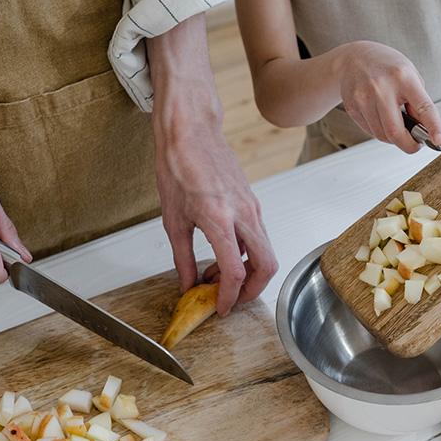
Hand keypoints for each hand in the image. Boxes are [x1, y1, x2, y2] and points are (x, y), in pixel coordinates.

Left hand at [153, 109, 277, 315]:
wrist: (191, 132)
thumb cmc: (179, 166)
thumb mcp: (173, 220)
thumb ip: (182, 258)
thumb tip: (188, 285)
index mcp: (220, 220)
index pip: (234, 272)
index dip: (229, 297)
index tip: (221, 308)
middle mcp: (244, 215)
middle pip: (266, 266)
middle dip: (253, 290)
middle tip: (232, 300)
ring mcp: (253, 208)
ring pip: (265, 252)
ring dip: (247, 272)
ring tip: (217, 277)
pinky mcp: (253, 203)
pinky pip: (258, 236)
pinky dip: (246, 254)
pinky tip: (222, 255)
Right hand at [336, 41, 440, 152]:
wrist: (353, 58)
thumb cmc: (386, 67)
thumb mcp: (410, 75)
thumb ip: (418, 103)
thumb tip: (424, 131)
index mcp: (403, 77)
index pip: (423, 107)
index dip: (433, 126)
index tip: (439, 140)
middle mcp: (381, 87)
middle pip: (395, 132)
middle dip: (409, 145)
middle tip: (415, 144)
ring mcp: (364, 98)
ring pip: (382, 135)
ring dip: (393, 137)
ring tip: (395, 121)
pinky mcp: (352, 107)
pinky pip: (370, 131)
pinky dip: (380, 130)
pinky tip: (380, 116)